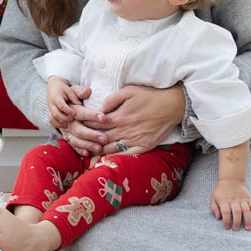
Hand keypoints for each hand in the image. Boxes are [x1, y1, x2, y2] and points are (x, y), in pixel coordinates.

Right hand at [46, 78, 85, 128]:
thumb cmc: (64, 89)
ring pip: (52, 118)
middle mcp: (52, 104)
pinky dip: (57, 125)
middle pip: (55, 113)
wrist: (54, 87)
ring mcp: (50, 109)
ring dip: (60, 123)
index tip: (74, 113)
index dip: (67, 110)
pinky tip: (65, 125)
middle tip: (72, 119)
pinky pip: (51, 121)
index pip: (60, 104)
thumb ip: (76, 96)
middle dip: (64, 118)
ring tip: (68, 124)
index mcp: (57, 97)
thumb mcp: (71, 90)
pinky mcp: (50, 113)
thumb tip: (80, 104)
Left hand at [67, 84, 182, 156]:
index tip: (77, 125)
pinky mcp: (144, 146)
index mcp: (120, 116)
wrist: (173, 105)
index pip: (97, 123)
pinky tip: (106, 160)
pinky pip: (126, 154)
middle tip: (77, 143)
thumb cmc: (151, 95)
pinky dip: (115, 157)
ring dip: (98, 151)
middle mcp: (125, 130)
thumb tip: (100, 108)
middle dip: (88, 140)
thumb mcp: (129, 91)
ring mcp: (135, 140)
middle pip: (101, 137)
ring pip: (111, 148)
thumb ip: (112, 99)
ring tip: (86, 154)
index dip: (86, 124)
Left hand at [210, 179, 250, 230]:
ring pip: (246, 210)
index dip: (226, 220)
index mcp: (224, 200)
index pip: (226, 212)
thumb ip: (214, 208)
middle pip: (237, 211)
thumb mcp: (214, 198)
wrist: (231, 180)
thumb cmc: (221, 192)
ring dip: (248, 220)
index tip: (226, 227)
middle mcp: (234, 200)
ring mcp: (242, 199)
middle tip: (236, 229)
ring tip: (248, 228)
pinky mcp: (249, 199)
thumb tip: (218, 217)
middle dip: (237, 222)